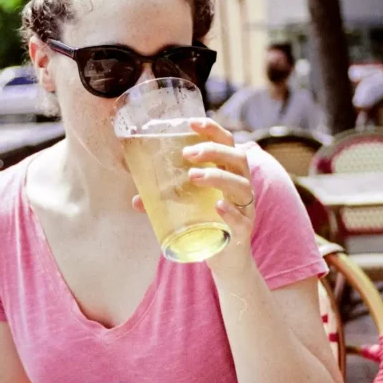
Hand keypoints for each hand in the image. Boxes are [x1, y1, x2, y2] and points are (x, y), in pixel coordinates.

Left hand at [131, 117, 255, 278]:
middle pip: (238, 158)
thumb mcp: (188, 207)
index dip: (212, 130)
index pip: (227, 143)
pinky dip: (230, 211)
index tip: (192, 123)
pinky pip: (243, 218)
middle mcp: (241, 185)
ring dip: (218, 177)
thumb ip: (165, 201)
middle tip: (187, 154)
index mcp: (229, 173)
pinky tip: (218, 206)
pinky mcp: (245, 230)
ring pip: (242, 185)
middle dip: (213, 151)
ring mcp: (246, 208)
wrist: (226, 260)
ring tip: (194, 176)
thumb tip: (136, 199)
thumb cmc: (208, 224)